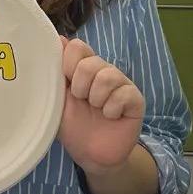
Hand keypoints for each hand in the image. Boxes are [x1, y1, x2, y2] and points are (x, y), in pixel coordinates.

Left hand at [56, 37, 144, 173]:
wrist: (91, 155)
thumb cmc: (73, 125)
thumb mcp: (58, 99)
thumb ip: (56, 71)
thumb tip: (57, 38)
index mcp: (83, 68)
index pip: (77, 47)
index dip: (68, 64)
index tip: (66, 83)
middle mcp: (103, 71)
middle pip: (90, 62)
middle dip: (80, 86)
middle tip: (82, 100)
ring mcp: (121, 84)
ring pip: (107, 76)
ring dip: (96, 98)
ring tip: (96, 109)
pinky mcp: (135, 99)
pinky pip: (123, 94)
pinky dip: (111, 109)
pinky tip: (110, 116)